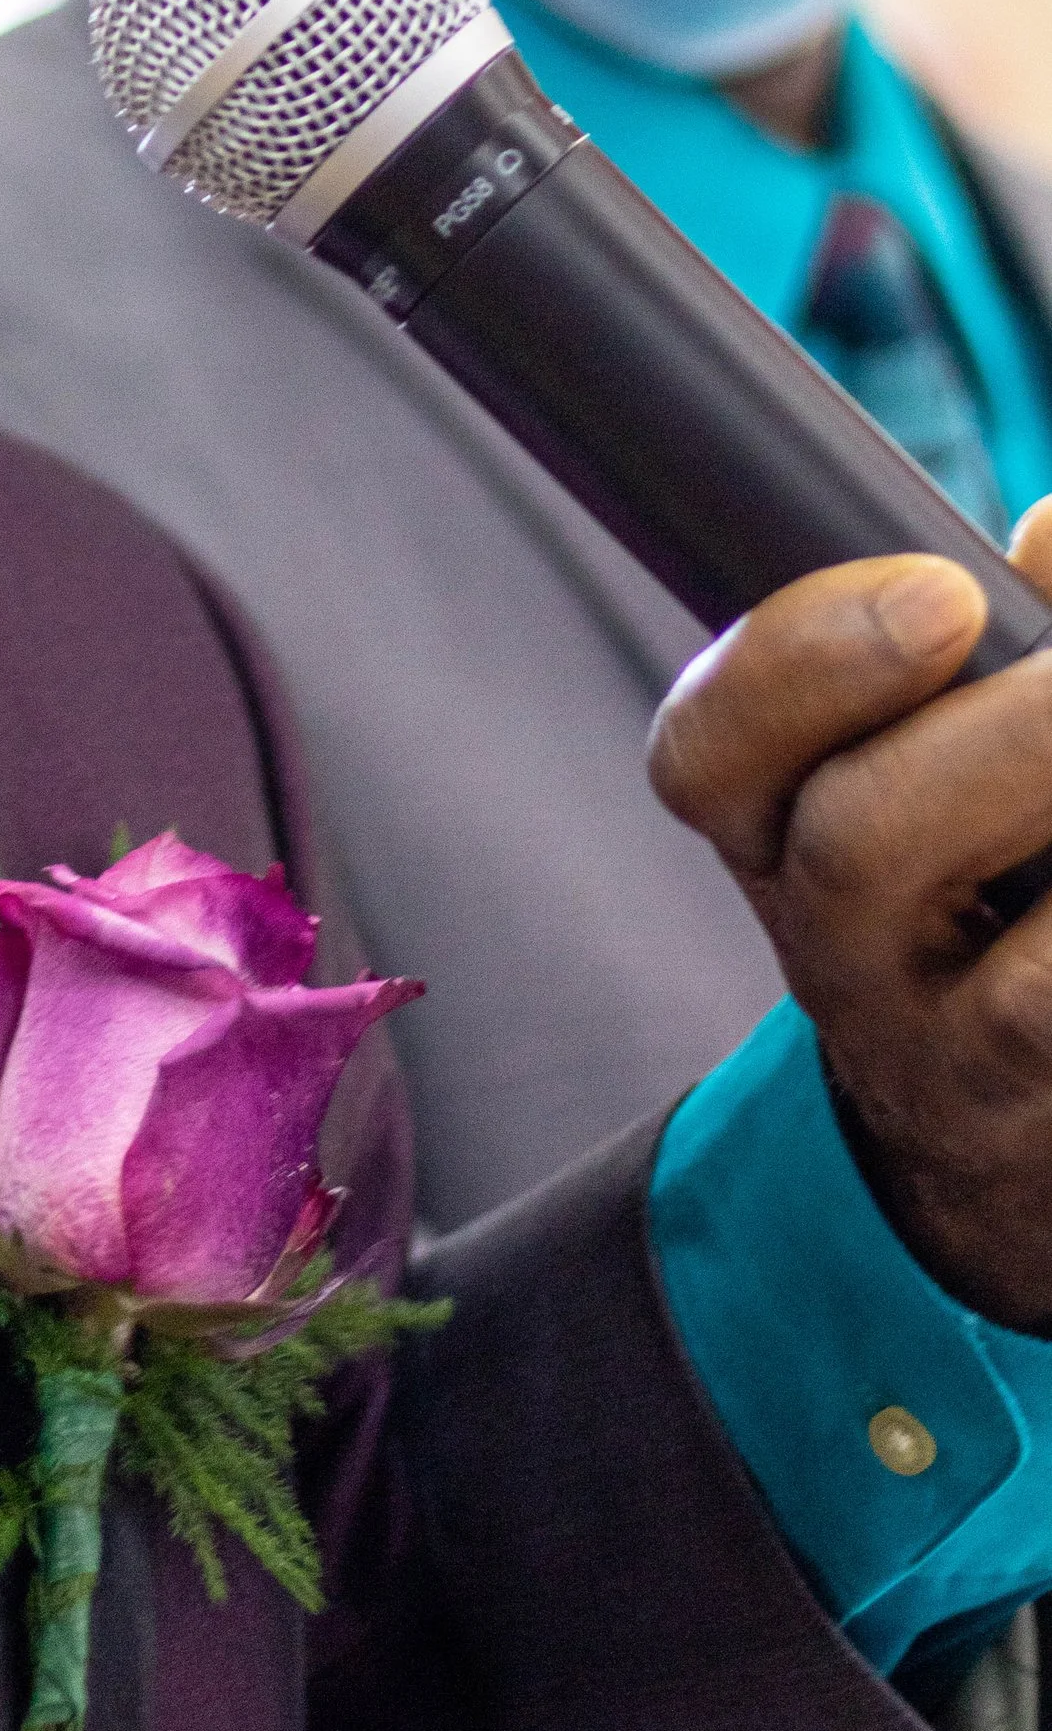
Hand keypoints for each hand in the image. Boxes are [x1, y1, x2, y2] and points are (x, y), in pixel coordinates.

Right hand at [650, 513, 1051, 1330]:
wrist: (997, 1139)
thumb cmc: (983, 881)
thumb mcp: (942, 757)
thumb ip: (999, 645)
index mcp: (775, 832)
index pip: (712, 749)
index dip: (809, 659)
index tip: (945, 590)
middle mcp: (839, 955)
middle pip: (861, 845)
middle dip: (1004, 745)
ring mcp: (953, 1065)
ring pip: (1021, 996)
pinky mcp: (1048, 1130)